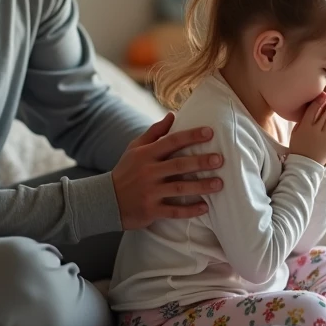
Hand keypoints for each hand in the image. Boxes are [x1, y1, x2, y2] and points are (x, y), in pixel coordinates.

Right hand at [112, 113, 224, 229]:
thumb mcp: (135, 148)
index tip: (210, 132)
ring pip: (179, 188)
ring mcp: (150, 192)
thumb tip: (173, 114)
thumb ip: (154, 132)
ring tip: (220, 183)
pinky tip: (205, 207)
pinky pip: (174, 211)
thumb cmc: (126, 171)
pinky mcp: (151, 210)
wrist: (106, 200)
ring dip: (201, 186)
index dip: (191, 136)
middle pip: (179, 165)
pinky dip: (190, 210)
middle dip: (200, 162)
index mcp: (146, 154)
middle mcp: (148, 172)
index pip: (171, 141)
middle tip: (219, 160)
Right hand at [289, 93, 325, 164]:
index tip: (325, 94)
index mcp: (305, 127)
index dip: (320, 100)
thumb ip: (302, 120)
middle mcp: (316, 131)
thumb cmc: (298, 147)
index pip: (313, 110)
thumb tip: (309, 108)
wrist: (304, 164)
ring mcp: (325, 137)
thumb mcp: (295, 132)